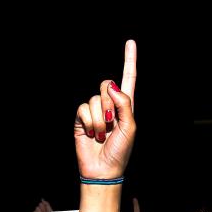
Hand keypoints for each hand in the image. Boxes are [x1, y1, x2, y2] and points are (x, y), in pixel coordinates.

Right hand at [74, 40, 136, 179]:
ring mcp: (94, 112)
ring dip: (99, 120)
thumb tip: (110, 85)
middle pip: (106, 84)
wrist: (103, 169)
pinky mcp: (81, 119)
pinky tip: (92, 134)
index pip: (128, 78)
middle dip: (108, 103)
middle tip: (111, 123)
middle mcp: (109, 105)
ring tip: (102, 135)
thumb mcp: (129, 126)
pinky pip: (83, 108)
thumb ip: (124, 103)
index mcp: (126, 105)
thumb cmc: (120, 151)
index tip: (130, 42)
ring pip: (94, 99)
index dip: (129, 60)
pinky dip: (89, 122)